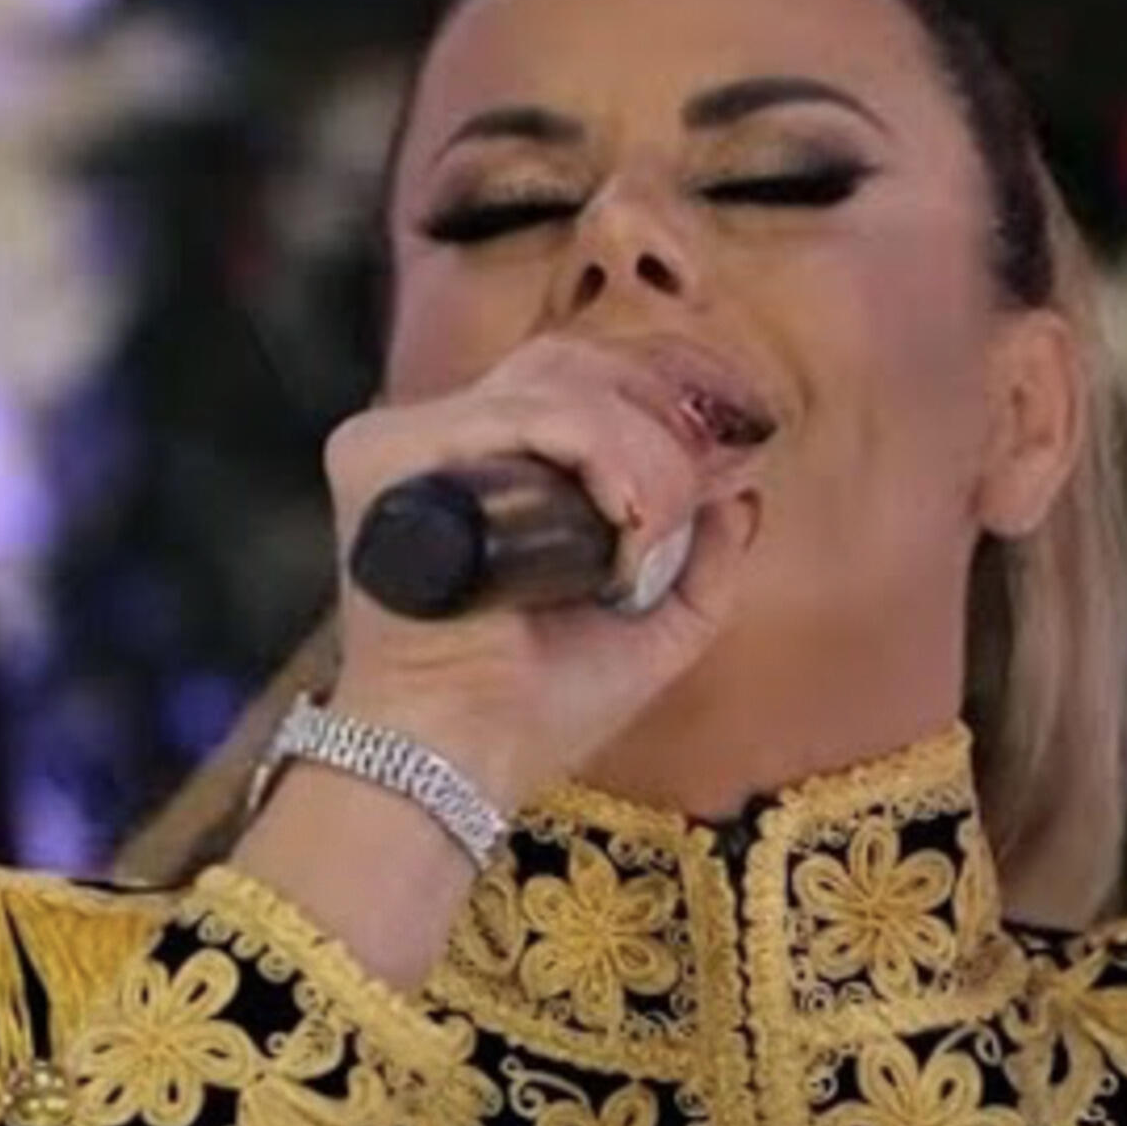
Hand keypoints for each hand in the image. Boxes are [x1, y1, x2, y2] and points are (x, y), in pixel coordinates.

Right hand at [318, 331, 768, 809]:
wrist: (465, 760)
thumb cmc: (539, 713)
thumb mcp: (654, 634)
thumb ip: (704, 566)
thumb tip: (741, 493)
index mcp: (494, 473)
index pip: (578, 386)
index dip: (656, 407)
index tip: (722, 457)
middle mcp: (446, 445)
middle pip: (569, 365)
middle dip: (655, 419)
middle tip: (690, 493)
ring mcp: (411, 446)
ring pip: (554, 387)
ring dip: (634, 451)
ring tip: (644, 530)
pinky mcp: (385, 457)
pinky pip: (516, 414)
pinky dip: (592, 448)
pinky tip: (620, 515)